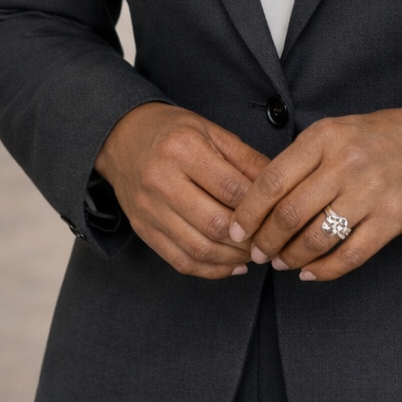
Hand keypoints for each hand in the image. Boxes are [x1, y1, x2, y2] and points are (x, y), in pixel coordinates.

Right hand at [95, 102, 269, 277]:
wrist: (123, 138)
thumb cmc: (173, 132)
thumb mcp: (211, 131)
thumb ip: (246, 159)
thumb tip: (278, 186)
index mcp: (182, 149)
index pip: (230, 188)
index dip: (259, 205)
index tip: (277, 213)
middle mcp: (162, 181)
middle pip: (215, 223)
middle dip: (249, 238)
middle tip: (270, 238)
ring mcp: (149, 210)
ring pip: (199, 249)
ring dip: (233, 258)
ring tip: (255, 253)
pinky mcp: (143, 230)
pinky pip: (180, 261)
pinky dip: (211, 270)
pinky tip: (233, 266)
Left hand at [228, 106, 401, 281]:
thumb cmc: (377, 138)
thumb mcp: (335, 132)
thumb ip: (301, 160)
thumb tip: (259, 200)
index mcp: (325, 137)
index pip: (272, 181)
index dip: (248, 212)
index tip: (236, 230)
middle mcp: (346, 163)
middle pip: (289, 214)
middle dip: (266, 241)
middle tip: (258, 253)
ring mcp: (371, 192)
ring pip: (315, 238)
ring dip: (291, 257)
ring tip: (282, 262)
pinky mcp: (392, 218)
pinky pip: (349, 255)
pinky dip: (323, 270)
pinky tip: (309, 273)